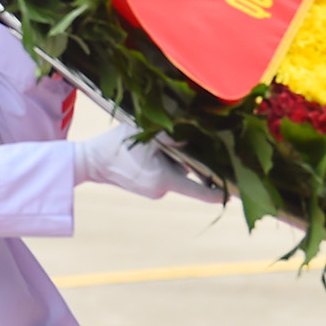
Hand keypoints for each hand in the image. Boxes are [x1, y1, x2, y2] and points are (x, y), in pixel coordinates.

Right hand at [74, 128, 225, 202]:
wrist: (87, 162)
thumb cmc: (115, 146)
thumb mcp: (145, 134)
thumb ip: (172, 135)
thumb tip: (197, 134)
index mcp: (165, 180)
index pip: (202, 190)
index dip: (222, 189)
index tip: (238, 187)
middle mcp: (162, 190)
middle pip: (189, 175)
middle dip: (190, 159)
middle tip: (186, 141)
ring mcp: (153, 191)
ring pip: (176, 174)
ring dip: (174, 160)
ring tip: (159, 144)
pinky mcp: (146, 188)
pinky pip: (164, 175)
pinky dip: (163, 164)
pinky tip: (151, 152)